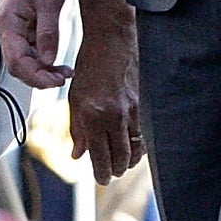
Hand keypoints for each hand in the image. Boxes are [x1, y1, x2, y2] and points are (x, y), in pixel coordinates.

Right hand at [0, 0, 75, 88]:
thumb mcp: (50, 1)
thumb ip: (48, 32)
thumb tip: (48, 60)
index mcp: (8, 23)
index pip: (16, 60)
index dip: (34, 76)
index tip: (55, 81)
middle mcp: (9, 30)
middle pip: (18, 65)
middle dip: (39, 76)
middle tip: (62, 79)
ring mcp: (17, 31)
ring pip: (26, 60)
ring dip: (43, 70)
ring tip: (65, 73)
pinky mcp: (26, 30)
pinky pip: (32, 52)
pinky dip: (45, 60)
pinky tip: (59, 64)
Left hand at [67, 14, 145, 186]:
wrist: (111, 40)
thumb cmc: (90, 66)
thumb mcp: (76, 98)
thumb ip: (77, 129)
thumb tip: (77, 155)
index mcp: (93, 115)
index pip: (100, 156)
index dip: (101, 173)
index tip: (101, 180)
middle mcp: (114, 115)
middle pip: (120, 158)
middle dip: (115, 171)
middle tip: (110, 175)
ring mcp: (132, 110)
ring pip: (135, 149)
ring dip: (128, 161)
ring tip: (120, 165)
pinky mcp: (144, 104)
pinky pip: (143, 134)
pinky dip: (137, 145)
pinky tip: (131, 148)